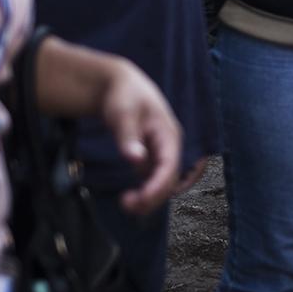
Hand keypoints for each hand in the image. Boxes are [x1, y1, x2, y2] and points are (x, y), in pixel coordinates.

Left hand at [96, 58, 186, 214]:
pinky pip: (156, 180)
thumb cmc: (123, 96)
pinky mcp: (154, 157)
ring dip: (150, 198)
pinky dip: (147, 192)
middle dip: (153, 196)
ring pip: (164, 183)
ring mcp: (163, 152)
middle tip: (126, 205)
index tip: (140, 200)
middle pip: (170, 179)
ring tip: (126, 205)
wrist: (121, 85)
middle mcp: (171, 146)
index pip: (169, 166)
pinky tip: (130, 198)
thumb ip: (128, 137)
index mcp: (168, 134)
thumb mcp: (122, 113)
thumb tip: (136, 160)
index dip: (158, 186)